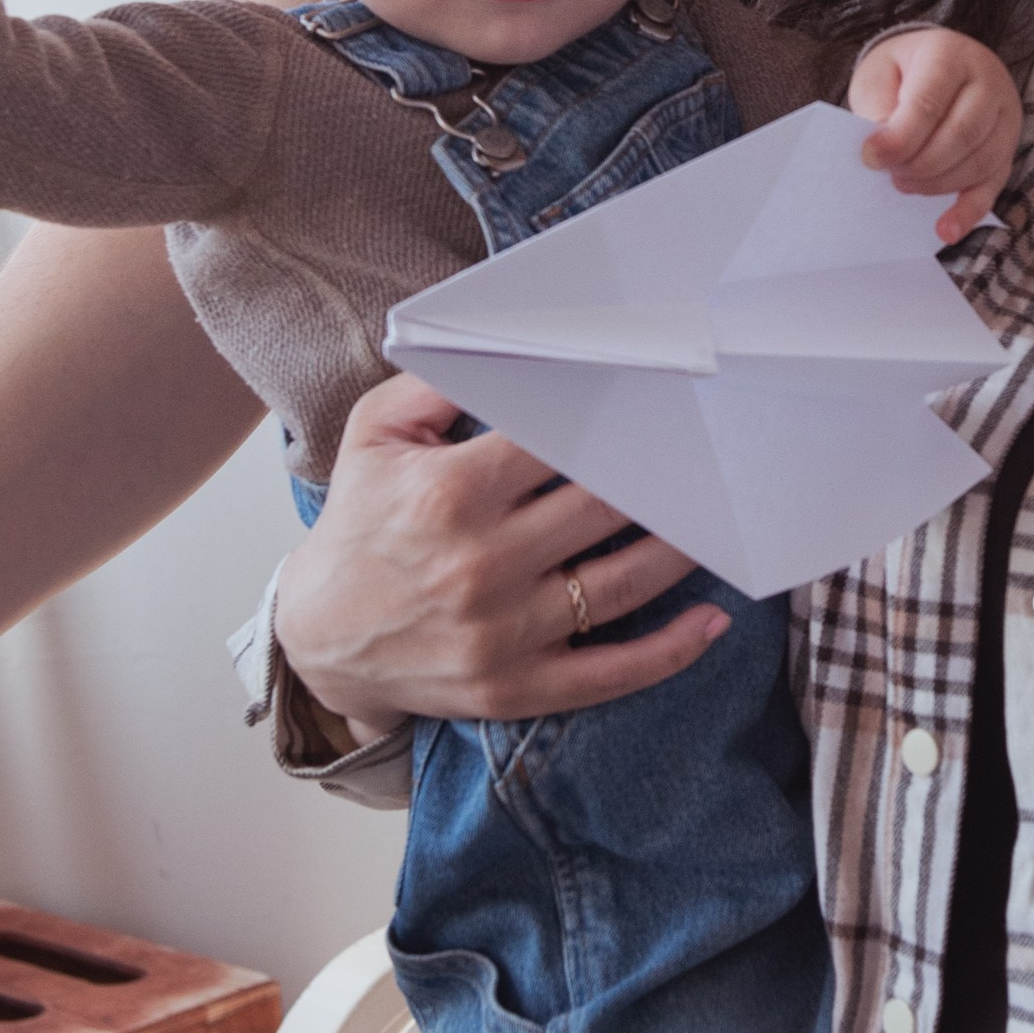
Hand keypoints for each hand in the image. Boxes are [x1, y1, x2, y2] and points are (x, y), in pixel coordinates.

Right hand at [273, 373, 729, 725]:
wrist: (319, 639)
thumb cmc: (360, 525)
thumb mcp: (374, 436)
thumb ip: (435, 382)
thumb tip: (505, 344)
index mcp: (451, 492)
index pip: (558, 442)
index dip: (615, 417)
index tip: (659, 397)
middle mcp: (481, 563)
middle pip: (604, 507)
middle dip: (661, 476)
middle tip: (708, 452)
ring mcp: (502, 633)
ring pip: (623, 584)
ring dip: (680, 550)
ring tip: (714, 519)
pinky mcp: (515, 688)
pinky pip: (611, 674)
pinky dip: (670, 651)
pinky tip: (711, 623)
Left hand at [848, 25, 1021, 238]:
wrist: (939, 61)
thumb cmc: (903, 70)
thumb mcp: (880, 73)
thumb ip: (878, 105)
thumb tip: (881, 149)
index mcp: (950, 55)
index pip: (929, 103)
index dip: (899, 137)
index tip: (871, 158)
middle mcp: (988, 82)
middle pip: (960, 135)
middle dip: (919, 164)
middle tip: (889, 174)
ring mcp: (1005, 116)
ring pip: (979, 162)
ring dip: (936, 184)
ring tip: (903, 184)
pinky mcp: (1008, 147)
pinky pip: (993, 184)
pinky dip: (968, 211)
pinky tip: (946, 231)